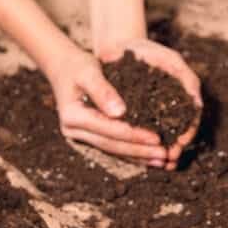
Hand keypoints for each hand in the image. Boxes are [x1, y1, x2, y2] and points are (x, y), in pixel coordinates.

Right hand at [46, 39, 200, 169]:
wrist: (62, 67)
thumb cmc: (78, 66)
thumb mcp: (89, 72)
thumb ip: (103, 91)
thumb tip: (120, 112)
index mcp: (72, 116)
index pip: (109, 130)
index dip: (133, 135)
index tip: (157, 138)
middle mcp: (73, 130)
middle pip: (111, 145)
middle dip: (139, 151)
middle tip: (164, 156)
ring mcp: (79, 135)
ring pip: (112, 149)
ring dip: (137, 156)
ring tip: (162, 161)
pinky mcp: (88, 135)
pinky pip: (111, 146)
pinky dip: (131, 152)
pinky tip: (149, 157)